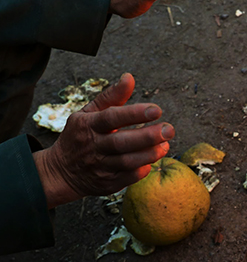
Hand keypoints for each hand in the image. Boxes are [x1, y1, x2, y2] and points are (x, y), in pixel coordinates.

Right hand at [33, 73, 172, 207]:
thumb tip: (129, 78)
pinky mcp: (107, 183)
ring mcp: (99, 166)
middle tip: (169, 129)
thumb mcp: (89, 112)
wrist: (61, 171)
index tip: (157, 110)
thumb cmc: (80, 136)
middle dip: (148, 136)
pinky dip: (142, 170)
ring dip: (150, 154)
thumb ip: (111, 96)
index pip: (112, 117)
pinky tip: (152, 161)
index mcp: (88, 125)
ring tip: (165, 145)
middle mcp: (93, 146)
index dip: (135, 114)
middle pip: (122, 142)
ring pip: (127, 162)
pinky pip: (128, 178)